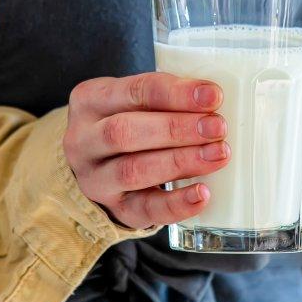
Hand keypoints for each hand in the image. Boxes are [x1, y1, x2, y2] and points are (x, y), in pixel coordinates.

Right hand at [63, 73, 230, 228]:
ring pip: (133, 171)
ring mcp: (95, 179)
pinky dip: (176, 204)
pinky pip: (145, 210)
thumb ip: (166, 100)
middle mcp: (83, 141)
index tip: (213, 96)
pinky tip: (202, 194)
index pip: (134, 91)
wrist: (100, 166)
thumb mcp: (134, 101)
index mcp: (90, 101)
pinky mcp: (114, 209)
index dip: (176, 94)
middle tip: (217, 127)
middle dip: (177, 129)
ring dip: (181, 161)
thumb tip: (214, 101)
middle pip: (125, 132)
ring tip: (218, 154)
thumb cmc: (129, 124)